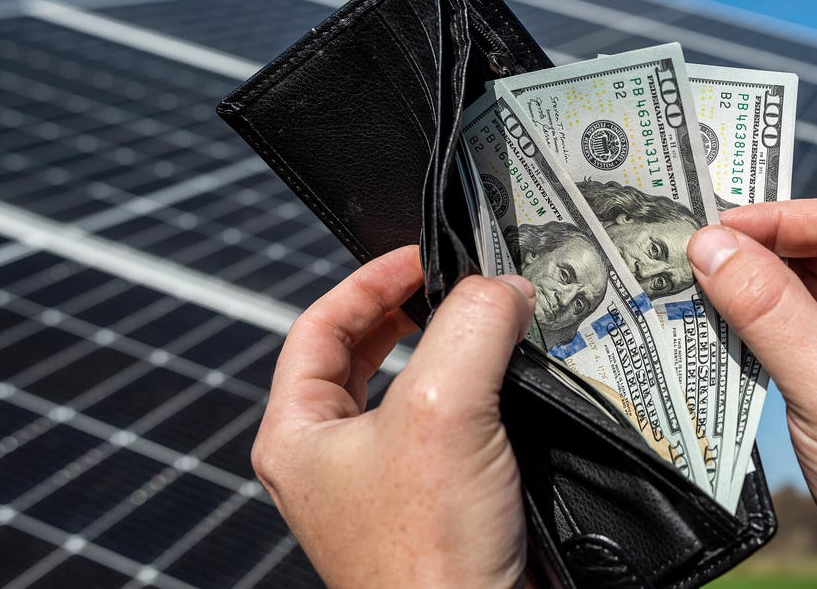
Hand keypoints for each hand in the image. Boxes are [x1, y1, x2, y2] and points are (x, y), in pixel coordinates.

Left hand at [251, 246, 534, 587]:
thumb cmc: (427, 558)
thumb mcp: (442, 409)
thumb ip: (472, 326)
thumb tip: (505, 288)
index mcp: (299, 436)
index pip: (319, 326)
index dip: (370, 280)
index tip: (421, 258)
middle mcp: (334, 461)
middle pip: (362, 356)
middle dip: (411, 314)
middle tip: (456, 287)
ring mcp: (384, 488)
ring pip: (414, 394)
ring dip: (454, 356)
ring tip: (493, 327)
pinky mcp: (436, 506)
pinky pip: (455, 433)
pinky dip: (483, 402)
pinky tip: (516, 390)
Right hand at [688, 198, 816, 587]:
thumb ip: (767, 309)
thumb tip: (709, 244)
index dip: (773, 222)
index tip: (708, 228)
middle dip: (757, 254)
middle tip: (690, 256)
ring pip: (805, 277)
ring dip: (753, 285)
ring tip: (696, 286)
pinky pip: (802, 311)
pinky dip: (761, 315)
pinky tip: (722, 318)